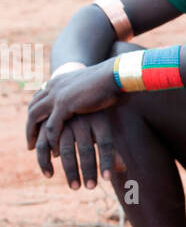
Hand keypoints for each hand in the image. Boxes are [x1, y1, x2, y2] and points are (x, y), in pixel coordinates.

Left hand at [27, 61, 122, 181]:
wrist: (114, 75)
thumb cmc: (108, 83)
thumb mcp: (87, 89)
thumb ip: (80, 97)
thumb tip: (83, 108)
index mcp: (57, 82)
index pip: (38, 100)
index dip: (35, 117)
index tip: (36, 131)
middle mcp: (53, 87)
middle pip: (32, 109)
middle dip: (29, 128)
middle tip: (31, 145)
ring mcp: (57, 95)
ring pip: (35, 117)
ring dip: (33, 135)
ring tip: (36, 151)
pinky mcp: (65, 104)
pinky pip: (52, 126)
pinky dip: (51, 140)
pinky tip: (55, 151)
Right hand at [35, 113, 125, 188]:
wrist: (74, 94)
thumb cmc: (96, 117)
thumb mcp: (105, 129)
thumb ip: (112, 150)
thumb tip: (122, 169)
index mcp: (99, 119)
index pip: (106, 143)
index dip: (107, 161)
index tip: (107, 179)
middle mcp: (81, 120)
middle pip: (86, 149)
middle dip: (88, 170)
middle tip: (91, 188)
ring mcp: (63, 123)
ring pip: (66, 150)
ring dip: (70, 171)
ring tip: (76, 187)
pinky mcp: (47, 127)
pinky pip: (44, 147)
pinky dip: (45, 162)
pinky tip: (50, 175)